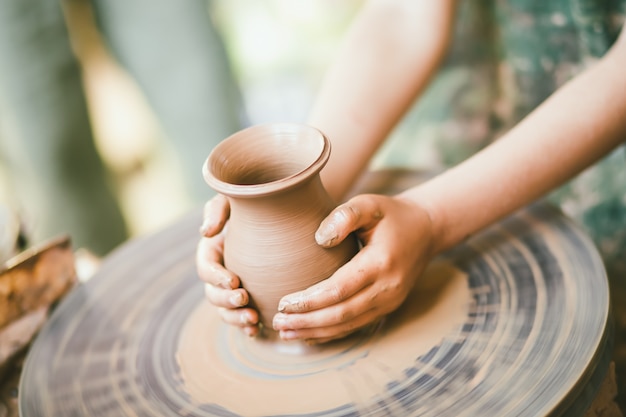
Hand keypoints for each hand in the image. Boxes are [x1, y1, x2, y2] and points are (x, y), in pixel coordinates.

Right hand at [196, 194, 259, 336]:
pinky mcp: (249, 298)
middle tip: (245, 300)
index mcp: (212, 250)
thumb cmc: (256, 203)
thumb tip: (205, 232)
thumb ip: (218, 209)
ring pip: (225, 310)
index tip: (235, 280)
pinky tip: (258, 330)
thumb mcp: (233, 199)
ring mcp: (233, 288)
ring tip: (253, 320)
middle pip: (213, 294)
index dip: (216, 277)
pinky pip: (242, 317)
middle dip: (226, 301)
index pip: (206, 268)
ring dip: (235, 318)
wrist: (283, 213)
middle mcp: (220, 272)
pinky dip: (247, 326)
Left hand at [272, 194, 435, 343]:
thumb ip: (344, 216)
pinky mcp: (387, 307)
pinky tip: (309, 335)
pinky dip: (331, 333)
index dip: (309, 301)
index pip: (339, 289)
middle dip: (307, 321)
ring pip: (348, 325)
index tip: (284, 302)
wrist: (426, 229)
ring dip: (315, 332)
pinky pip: (356, 326)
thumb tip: (319, 239)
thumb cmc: (391, 214)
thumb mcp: (369, 204)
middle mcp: (388, 288)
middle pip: (341, 314)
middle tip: (277, 322)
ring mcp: (390, 302)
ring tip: (286, 332)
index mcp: (381, 263)